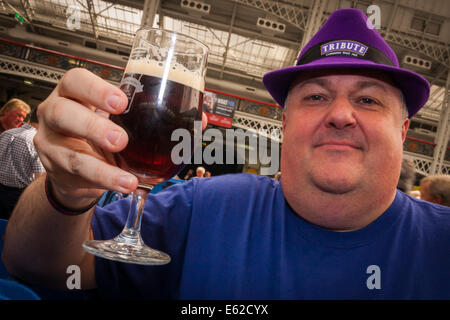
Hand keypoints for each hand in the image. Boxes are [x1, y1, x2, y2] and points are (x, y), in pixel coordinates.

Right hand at [34, 68, 207, 208]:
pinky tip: (126, 186)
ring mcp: (52, 144)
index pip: (76, 80)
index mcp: (75, 94)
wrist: (76, 161)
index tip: (122, 101)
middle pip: (62, 113)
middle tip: (121, 140)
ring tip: (128, 179)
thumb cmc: (102, 130)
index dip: (95, 89)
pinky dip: (106, 183)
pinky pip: (79, 178)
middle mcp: (57, 114)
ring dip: (102, 168)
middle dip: (93, 126)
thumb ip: (156, 115)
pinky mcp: (57, 170)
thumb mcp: (123, 117)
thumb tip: (201, 118)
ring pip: (70, 154)